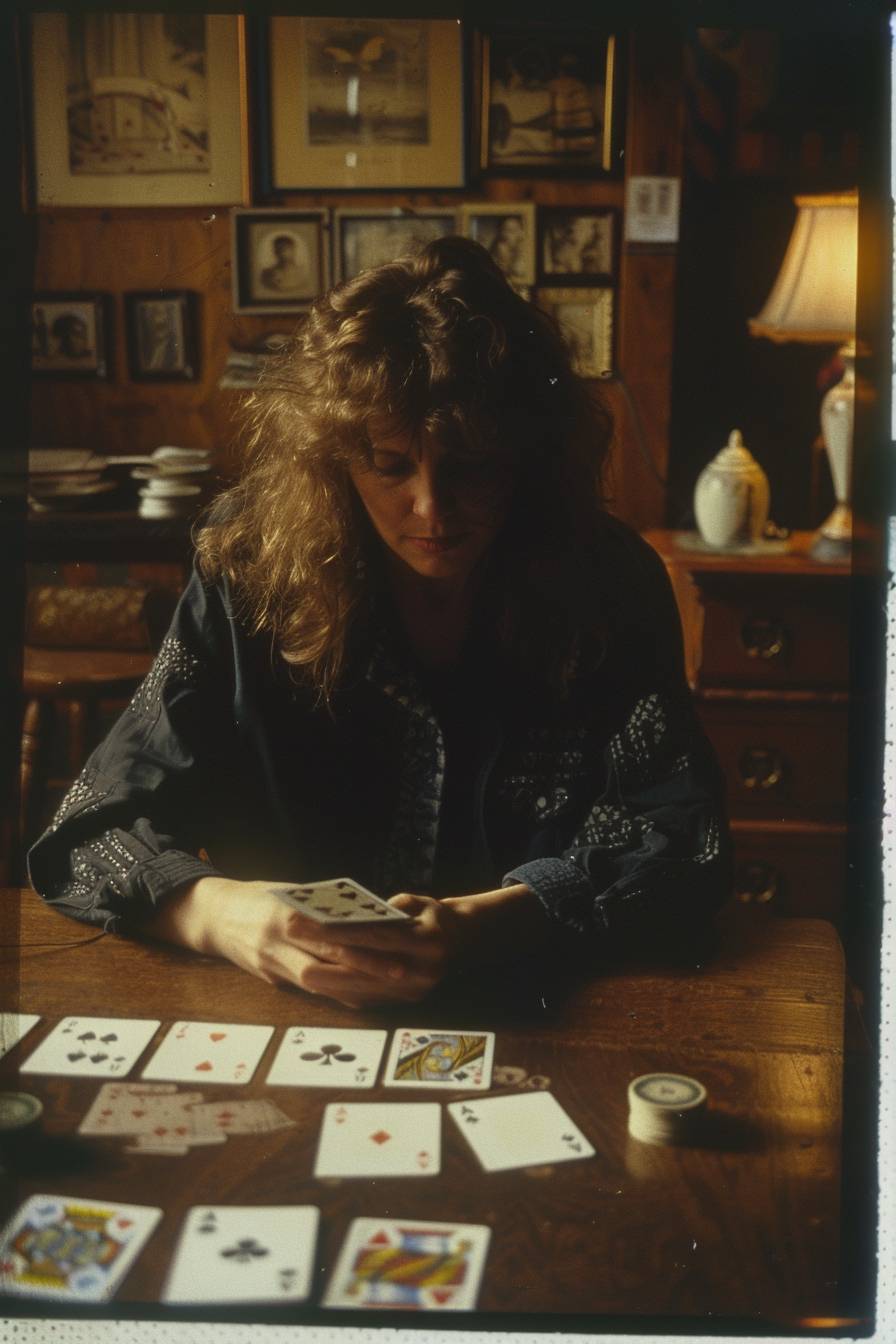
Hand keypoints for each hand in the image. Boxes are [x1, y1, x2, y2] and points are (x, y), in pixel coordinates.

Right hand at [141, 876, 402, 1007]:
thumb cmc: (259, 897)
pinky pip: (309, 992)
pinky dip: (337, 994)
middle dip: (363, 972)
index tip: (392, 940)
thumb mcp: (289, 893)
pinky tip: (365, 995)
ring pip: (318, 985)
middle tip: (400, 972)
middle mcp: (275, 946)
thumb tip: (366, 913)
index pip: (328, 933)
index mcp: (283, 917)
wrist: (212, 916)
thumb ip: (321, 905)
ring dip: (354, 988)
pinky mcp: (270, 980)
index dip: (361, 941)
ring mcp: (271, 966)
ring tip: (389, 987)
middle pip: (325, 966)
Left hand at [284, 883, 545, 1004]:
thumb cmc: (433, 916)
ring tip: (293, 965)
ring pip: (359, 989)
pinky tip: (316, 982)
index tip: (306, 919)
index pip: (372, 935)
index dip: (337, 928)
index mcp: (427, 941)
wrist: (465, 943)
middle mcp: (422, 972)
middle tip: (290, 938)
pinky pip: (365, 999)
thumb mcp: (416, 903)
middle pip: (361, 967)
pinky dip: (339, 990)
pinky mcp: (404, 1005)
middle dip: (322, 953)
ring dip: (325, 978)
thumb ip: (385, 912)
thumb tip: (344, 916)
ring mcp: (413, 993)